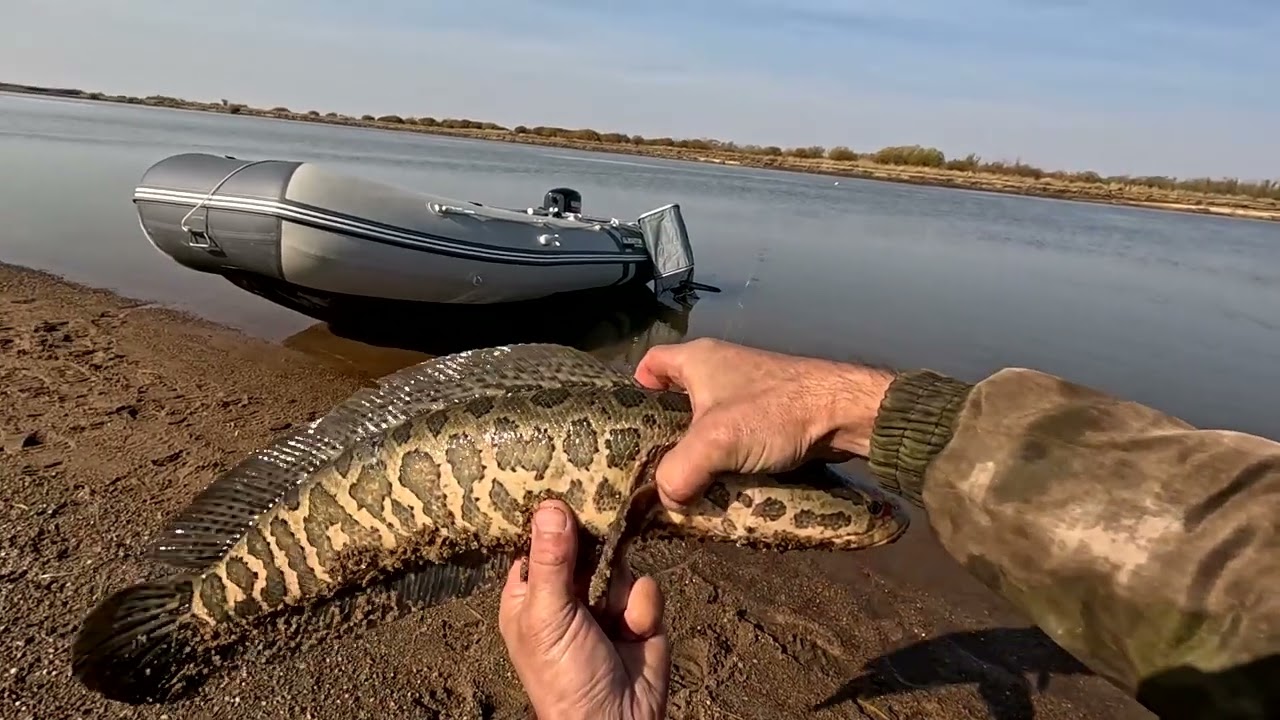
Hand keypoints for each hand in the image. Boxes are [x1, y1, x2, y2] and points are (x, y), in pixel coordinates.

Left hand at [499, 499, 668, 719]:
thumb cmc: (564, 677)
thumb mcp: (547, 615)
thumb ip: (551, 559)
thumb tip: (550, 505)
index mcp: (530, 592)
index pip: (538, 539)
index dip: (551, 517)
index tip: (566, 487)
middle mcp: (565, 592)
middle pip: (584, 542)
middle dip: (595, 548)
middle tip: (594, 551)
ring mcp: (603, 600)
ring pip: (618, 561)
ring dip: (617, 589)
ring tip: (609, 621)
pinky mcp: (639, 612)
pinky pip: (645, 585)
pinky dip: (641, 608)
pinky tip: (633, 633)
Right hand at [634, 338, 892, 509]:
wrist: (844, 413)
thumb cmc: (774, 412)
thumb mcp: (715, 442)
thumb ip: (679, 471)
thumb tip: (666, 500)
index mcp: (698, 360)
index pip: (651, 364)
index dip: (636, 391)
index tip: (630, 427)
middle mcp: (720, 369)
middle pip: (676, 399)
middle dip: (666, 433)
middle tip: (654, 466)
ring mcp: (747, 391)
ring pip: (708, 421)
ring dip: (699, 450)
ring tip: (686, 481)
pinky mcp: (769, 414)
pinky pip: (735, 435)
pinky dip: (727, 456)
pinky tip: (723, 482)